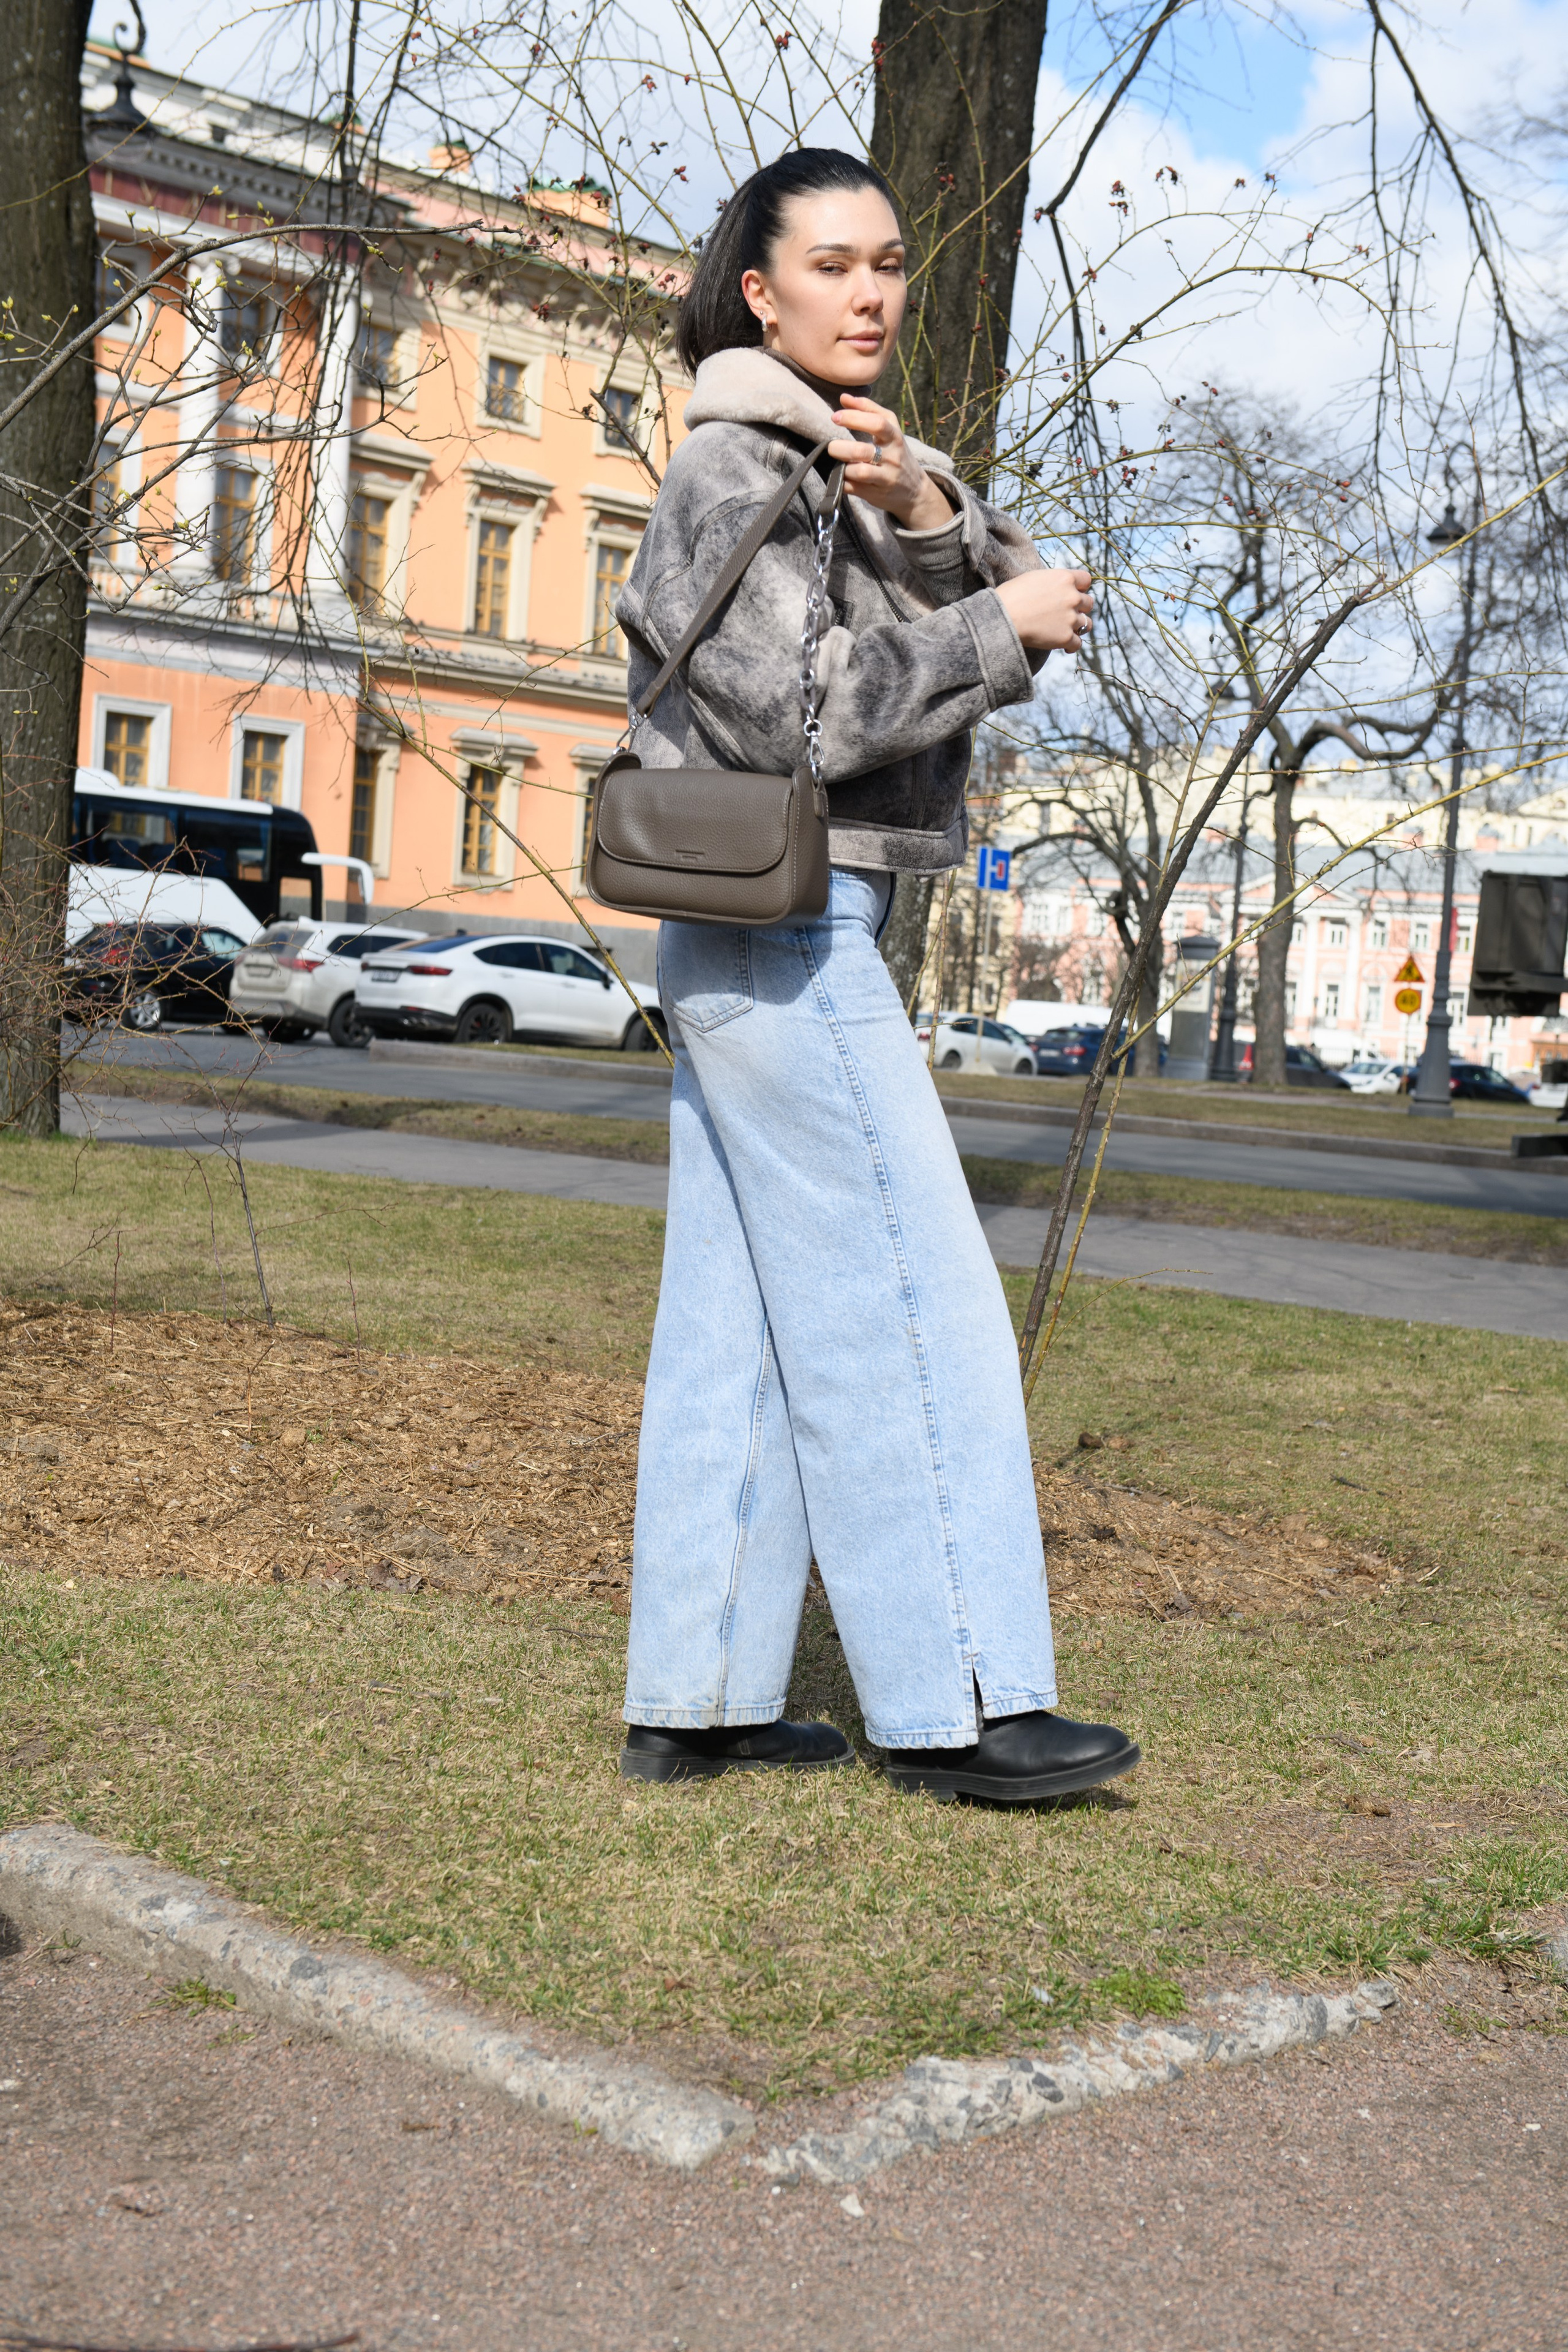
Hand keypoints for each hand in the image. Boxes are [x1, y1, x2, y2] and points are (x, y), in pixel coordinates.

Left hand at [827, 393, 953, 530]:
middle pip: (862, 451)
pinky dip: (843, 482)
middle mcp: (892, 457)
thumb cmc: (896, 453)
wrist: (915, 490)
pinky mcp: (876, 495)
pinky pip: (854, 488)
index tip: (836, 416)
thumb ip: (869, 410)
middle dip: (841, 448)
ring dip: (843, 467)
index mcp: (895, 437)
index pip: (877, 423)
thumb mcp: (890, 429)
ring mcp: (885, 478)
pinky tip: (842, 476)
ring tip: (838, 462)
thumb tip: (844, 397)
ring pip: (860, 472)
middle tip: (831, 446)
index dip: (854, 418)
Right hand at [994, 568, 1093, 654]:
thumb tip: (1055, 587)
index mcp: (1065, 578)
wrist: (1003, 617)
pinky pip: (1078, 643)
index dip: (1080, 588)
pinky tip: (1063, 646)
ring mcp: (1070, 618)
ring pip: (1087, 624)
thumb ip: (1052, 581)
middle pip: (1088, 603)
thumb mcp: (1034, 578)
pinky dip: (1071, 645)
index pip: (1086, 580)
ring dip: (1079, 626)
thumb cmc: (1011, 595)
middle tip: (1066, 614)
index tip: (1072, 594)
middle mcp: (1072, 597)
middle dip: (1079, 608)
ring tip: (1067, 630)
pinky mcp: (1065, 637)